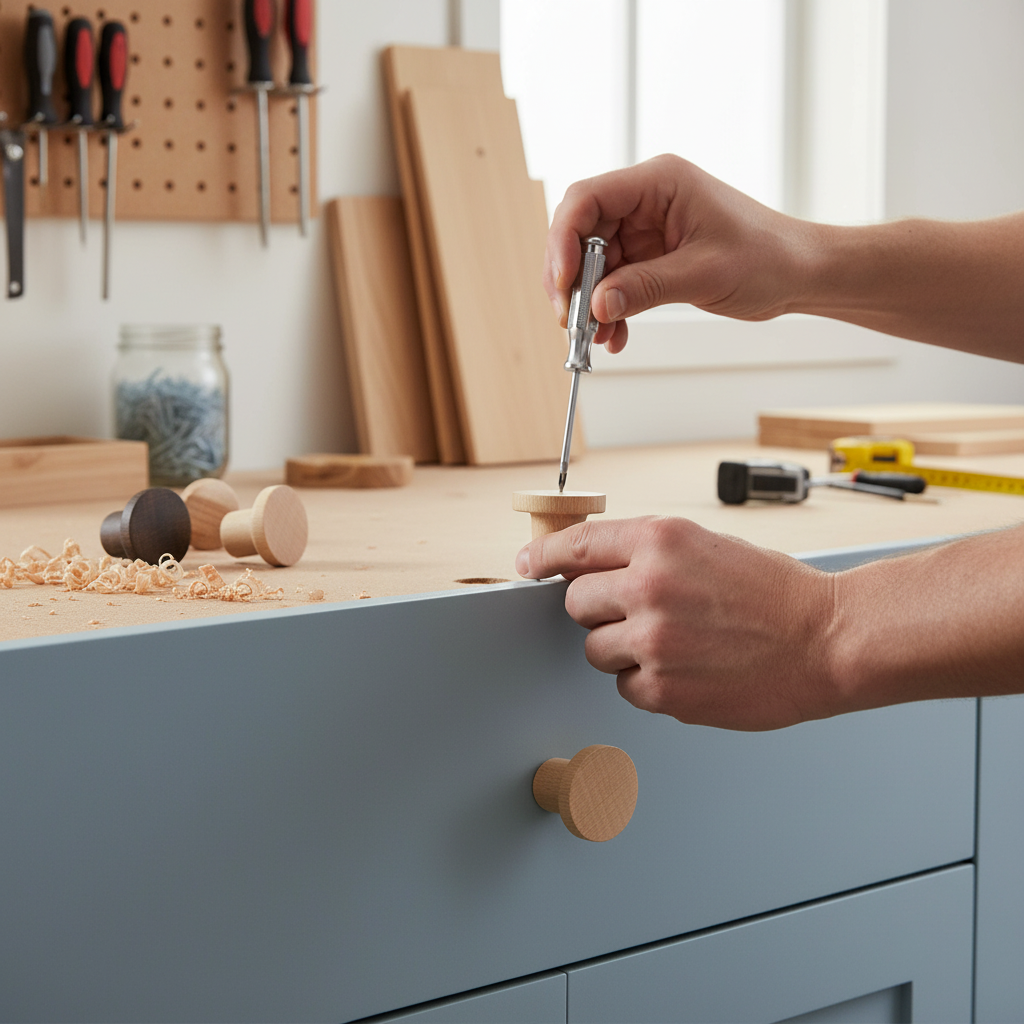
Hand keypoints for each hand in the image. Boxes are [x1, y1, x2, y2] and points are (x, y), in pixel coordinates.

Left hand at [515, 516, 838, 730]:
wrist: (828, 640)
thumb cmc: (775, 594)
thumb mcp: (706, 546)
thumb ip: (646, 553)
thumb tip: (590, 568)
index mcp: (660, 540)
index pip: (576, 544)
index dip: (543, 555)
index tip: (526, 564)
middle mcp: (649, 586)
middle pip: (576, 603)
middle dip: (598, 609)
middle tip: (639, 614)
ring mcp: (653, 641)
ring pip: (595, 649)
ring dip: (622, 648)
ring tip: (676, 643)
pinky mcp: (663, 689)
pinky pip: (626, 686)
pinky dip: (647, 681)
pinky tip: (689, 668)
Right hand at [543, 155, 817, 353]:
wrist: (797, 274)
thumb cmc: (768, 257)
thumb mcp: (703, 273)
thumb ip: (646, 287)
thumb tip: (597, 304)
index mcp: (659, 183)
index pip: (587, 199)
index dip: (564, 239)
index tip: (563, 283)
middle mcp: (646, 200)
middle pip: (582, 233)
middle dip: (573, 279)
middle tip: (572, 320)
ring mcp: (646, 228)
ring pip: (594, 263)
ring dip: (589, 302)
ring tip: (595, 336)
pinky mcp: (650, 256)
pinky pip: (614, 282)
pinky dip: (609, 309)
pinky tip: (614, 335)